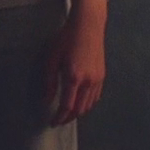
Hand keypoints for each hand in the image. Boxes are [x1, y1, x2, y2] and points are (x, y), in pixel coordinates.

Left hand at [45, 0, 107, 125]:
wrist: (88, 27)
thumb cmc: (66, 40)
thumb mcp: (52, 58)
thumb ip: (49, 81)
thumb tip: (47, 100)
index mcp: (74, 77)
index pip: (67, 106)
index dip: (59, 117)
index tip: (52, 122)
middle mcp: (88, 82)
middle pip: (80, 109)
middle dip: (68, 118)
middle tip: (58, 120)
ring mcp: (97, 80)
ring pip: (89, 105)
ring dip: (78, 113)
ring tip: (67, 114)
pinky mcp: (102, 76)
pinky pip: (95, 97)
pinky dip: (87, 104)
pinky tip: (79, 103)